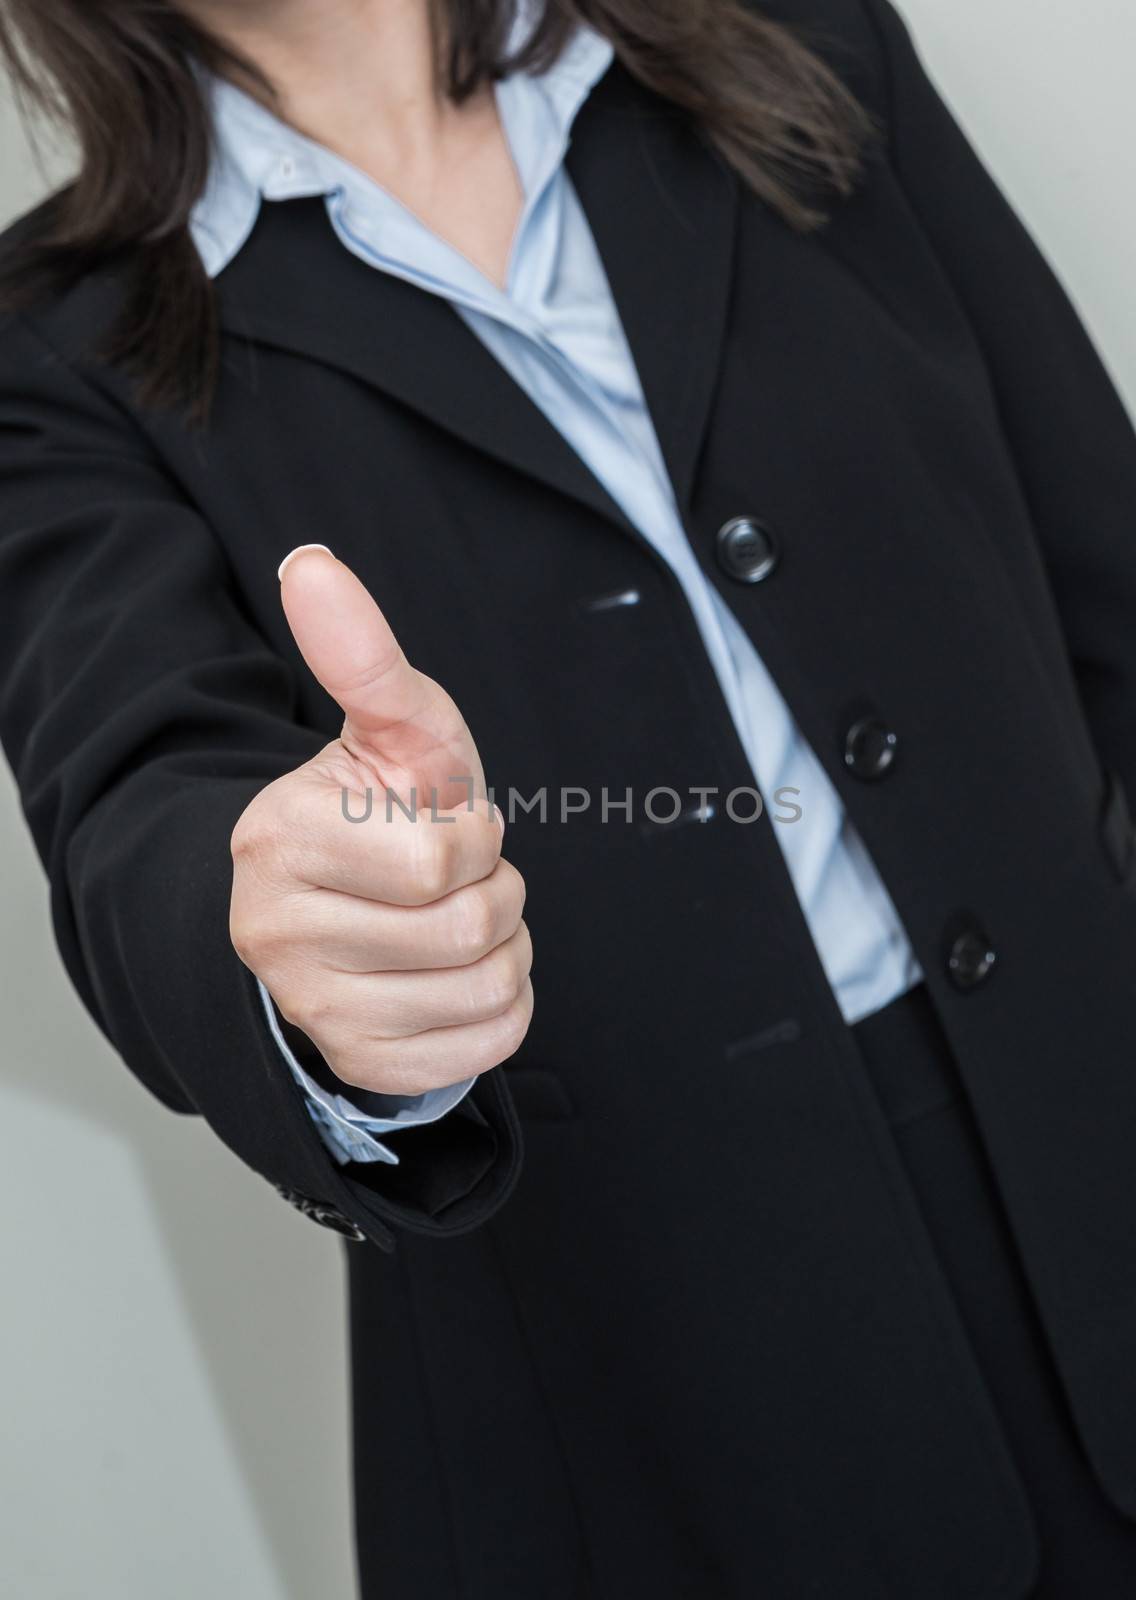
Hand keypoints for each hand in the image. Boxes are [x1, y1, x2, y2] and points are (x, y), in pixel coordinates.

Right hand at [229, 546, 531, 1095]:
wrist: (344, 908)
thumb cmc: (380, 811)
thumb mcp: (389, 731)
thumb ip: (362, 653)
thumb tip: (310, 562)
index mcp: (279, 840)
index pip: (441, 857)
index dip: (474, 837)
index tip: (441, 825)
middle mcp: (277, 934)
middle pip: (473, 926)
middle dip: (496, 888)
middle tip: (454, 877)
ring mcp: (316, 1011)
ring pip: (490, 986)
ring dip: (506, 946)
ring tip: (454, 920)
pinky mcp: (361, 1064)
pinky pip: (491, 1043)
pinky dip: (504, 1003)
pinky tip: (460, 974)